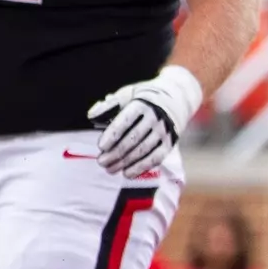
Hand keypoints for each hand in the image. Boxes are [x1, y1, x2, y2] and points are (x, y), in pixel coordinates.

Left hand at [87, 65, 202, 178]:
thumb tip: (91, 116)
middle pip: (133, 139)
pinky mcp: (169, 144)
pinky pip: (155, 159)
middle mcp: (155, 118)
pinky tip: (127, 174)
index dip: (112, 135)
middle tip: (101, 162)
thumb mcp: (127, 95)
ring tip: (110, 170)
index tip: (101, 146)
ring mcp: (164, 132)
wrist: (176, 99)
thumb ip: (109, 105)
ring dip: (125, 163)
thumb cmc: (143, 99)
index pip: (125, 121)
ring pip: (143, 151)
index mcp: (141, 104)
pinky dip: (140, 168)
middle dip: (115, 152)